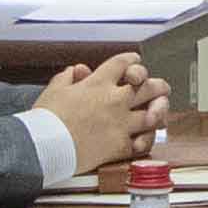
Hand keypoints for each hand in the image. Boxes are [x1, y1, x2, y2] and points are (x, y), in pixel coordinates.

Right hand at [40, 54, 163, 174]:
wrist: (45, 146)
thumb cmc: (46, 120)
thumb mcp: (54, 90)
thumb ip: (67, 78)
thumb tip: (75, 71)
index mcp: (98, 83)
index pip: (123, 63)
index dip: (132, 60)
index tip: (135, 62)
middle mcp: (114, 100)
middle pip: (148, 86)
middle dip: (158, 85)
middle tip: (162, 88)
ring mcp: (121, 123)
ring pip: (153, 113)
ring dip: (160, 110)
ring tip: (161, 111)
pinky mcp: (120, 146)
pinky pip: (143, 142)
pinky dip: (147, 139)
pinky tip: (146, 137)